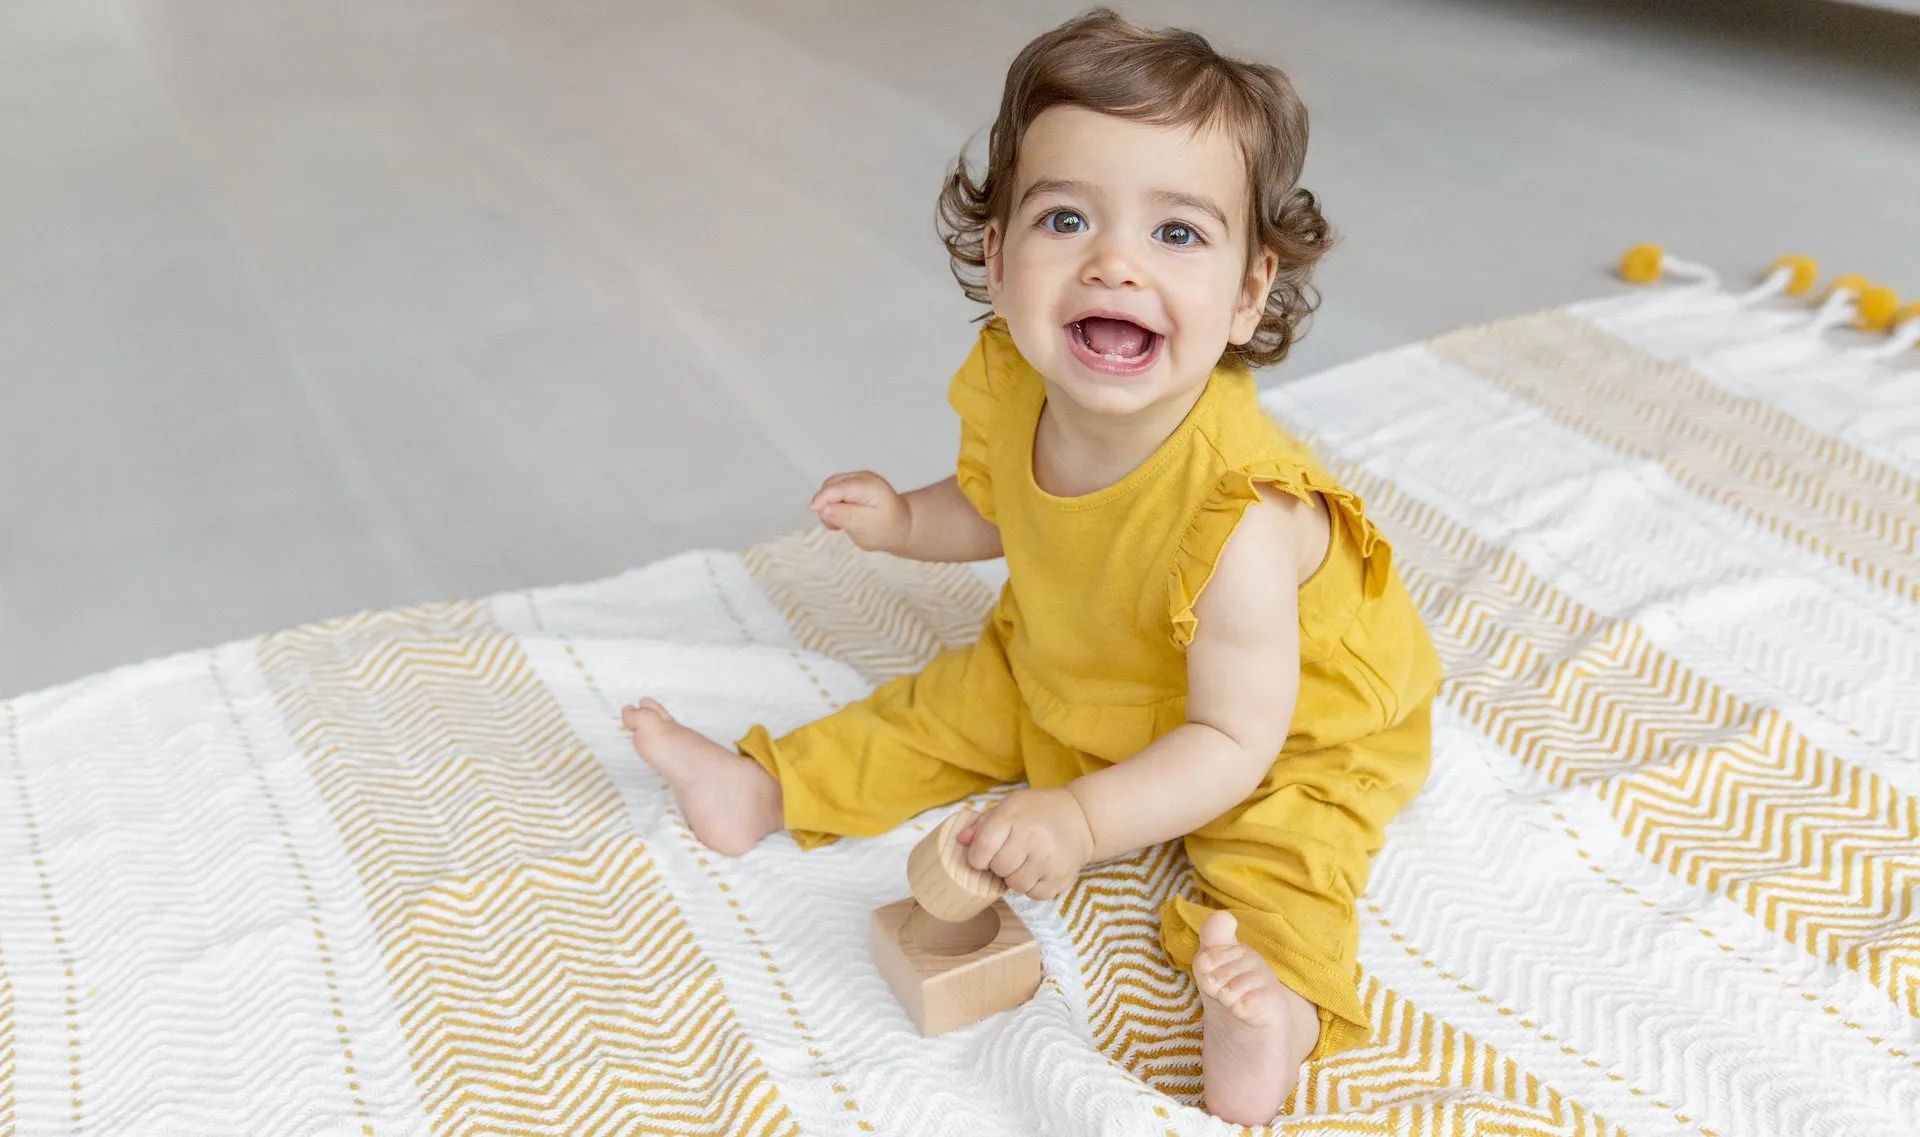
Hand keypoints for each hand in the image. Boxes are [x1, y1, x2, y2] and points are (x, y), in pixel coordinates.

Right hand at [809, 471, 910, 552]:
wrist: (901, 527)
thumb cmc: (887, 529)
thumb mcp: (865, 526)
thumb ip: (844, 516)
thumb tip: (823, 508)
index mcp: (869, 485)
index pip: (838, 487)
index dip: (822, 498)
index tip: (812, 510)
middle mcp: (863, 477)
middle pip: (831, 485)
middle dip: (825, 504)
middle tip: (834, 526)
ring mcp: (858, 480)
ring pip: (830, 488)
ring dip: (828, 506)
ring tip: (840, 524)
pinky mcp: (853, 486)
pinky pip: (834, 491)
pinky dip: (832, 505)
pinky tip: (842, 517)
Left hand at [957, 789, 1093, 899]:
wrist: (1081, 818)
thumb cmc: (1037, 812)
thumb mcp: (1009, 807)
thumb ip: (982, 824)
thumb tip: (960, 840)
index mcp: (1013, 816)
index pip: (981, 850)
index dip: (978, 857)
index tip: (985, 854)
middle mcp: (1032, 837)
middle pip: (998, 869)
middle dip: (999, 865)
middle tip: (1012, 854)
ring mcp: (1048, 859)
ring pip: (1015, 885)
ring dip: (1016, 877)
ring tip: (1026, 861)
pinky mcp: (1061, 877)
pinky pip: (1033, 895)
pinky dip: (1032, 886)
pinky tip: (1039, 869)